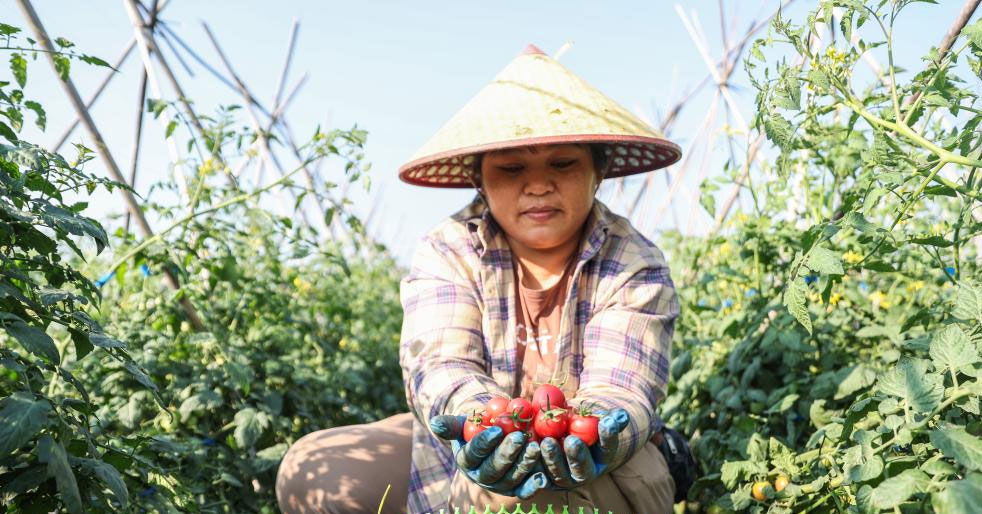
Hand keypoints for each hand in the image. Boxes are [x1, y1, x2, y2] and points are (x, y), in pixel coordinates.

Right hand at [429, 415, 547, 498]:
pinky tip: (543, 477)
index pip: (473, 453)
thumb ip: (451, 424)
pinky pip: (524, 490)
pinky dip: (533, 486)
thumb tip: (434, 423)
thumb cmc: (478, 427)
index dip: (484, 442)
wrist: (496, 435)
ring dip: (523, 465)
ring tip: (535, 447)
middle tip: (519, 437)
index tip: (497, 429)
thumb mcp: (464, 423)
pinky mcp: (516, 489)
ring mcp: (499, 484)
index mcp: (466, 460)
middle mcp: (481, 477)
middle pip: (493, 468)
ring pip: (510, 478)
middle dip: (506, 453)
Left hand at [539, 408, 629, 489]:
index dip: (608, 436)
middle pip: (581, 468)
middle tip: (571, 440)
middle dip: (577, 455)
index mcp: (601, 458)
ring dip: (552, 459)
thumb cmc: (582, 422)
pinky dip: (531, 461)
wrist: (560, 434)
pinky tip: (528, 447)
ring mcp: (563, 478)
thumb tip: (622, 416)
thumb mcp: (593, 418)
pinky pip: (536, 473)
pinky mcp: (542, 478)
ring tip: (547, 442)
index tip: (607, 422)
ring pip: (557, 474)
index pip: (607, 448)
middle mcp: (583, 472)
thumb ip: (608, 418)